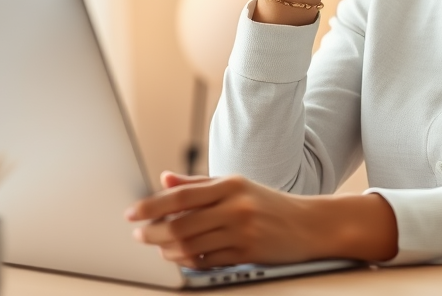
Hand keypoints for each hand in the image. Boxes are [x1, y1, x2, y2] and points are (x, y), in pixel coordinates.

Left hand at [126, 172, 397, 267]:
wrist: (309, 224)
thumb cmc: (268, 204)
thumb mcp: (237, 186)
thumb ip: (199, 184)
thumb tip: (164, 179)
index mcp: (231, 184)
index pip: (182, 195)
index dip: (152, 206)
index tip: (132, 214)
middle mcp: (236, 206)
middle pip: (181, 224)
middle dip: (154, 233)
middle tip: (140, 235)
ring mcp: (242, 232)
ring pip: (191, 246)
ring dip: (168, 249)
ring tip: (160, 247)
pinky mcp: (247, 253)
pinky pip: (207, 261)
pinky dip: (188, 261)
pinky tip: (181, 257)